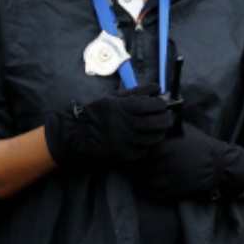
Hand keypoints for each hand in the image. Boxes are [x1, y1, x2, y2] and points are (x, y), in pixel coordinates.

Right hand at [43, 84, 173, 168]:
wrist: (76, 133)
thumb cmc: (97, 111)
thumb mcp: (114, 97)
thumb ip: (137, 92)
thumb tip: (158, 88)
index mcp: (123, 107)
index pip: (153, 105)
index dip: (162, 104)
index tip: (162, 104)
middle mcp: (125, 124)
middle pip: (157, 123)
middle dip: (166, 119)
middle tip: (167, 117)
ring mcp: (125, 141)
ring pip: (153, 138)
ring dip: (160, 132)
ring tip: (159, 128)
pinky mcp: (123, 155)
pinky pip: (144, 151)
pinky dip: (148, 145)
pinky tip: (145, 139)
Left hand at [129, 123, 243, 201]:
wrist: (218, 164)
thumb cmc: (200, 145)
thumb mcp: (184, 130)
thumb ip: (165, 128)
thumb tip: (151, 122)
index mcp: (164, 146)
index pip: (139, 150)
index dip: (137, 150)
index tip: (137, 149)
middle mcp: (163, 162)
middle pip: (138, 166)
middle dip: (136, 165)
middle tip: (135, 163)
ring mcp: (167, 178)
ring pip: (143, 180)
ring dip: (140, 178)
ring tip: (141, 173)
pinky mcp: (172, 190)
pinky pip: (153, 192)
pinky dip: (149, 188)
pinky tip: (150, 182)